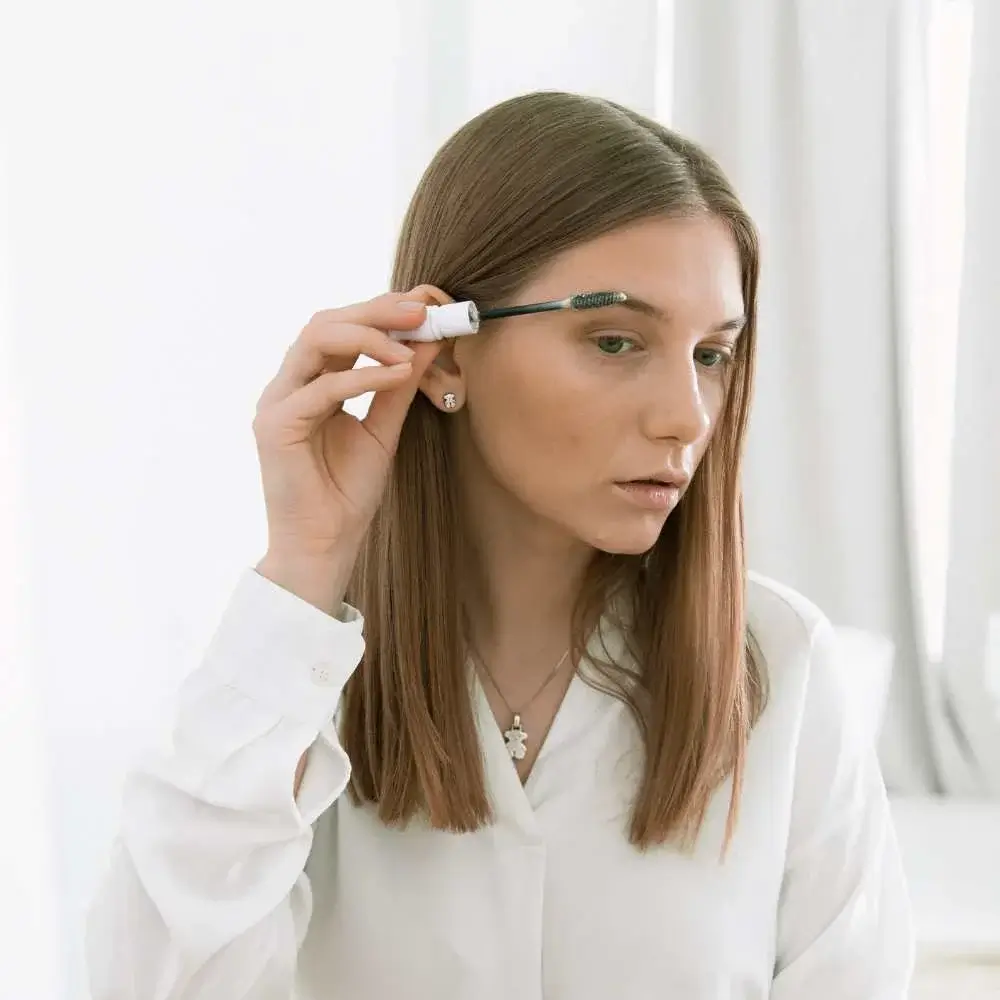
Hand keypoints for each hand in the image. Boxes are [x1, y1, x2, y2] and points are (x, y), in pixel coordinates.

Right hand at [252, 287, 445, 568]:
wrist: (325, 545)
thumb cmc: (348, 492)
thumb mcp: (384, 429)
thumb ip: (400, 385)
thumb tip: (430, 340)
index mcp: (311, 383)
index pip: (342, 329)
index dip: (382, 311)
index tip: (428, 305)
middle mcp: (289, 385)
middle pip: (326, 323)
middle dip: (377, 311)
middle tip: (423, 310)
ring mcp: (277, 402)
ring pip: (316, 340)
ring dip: (369, 335)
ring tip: (412, 343)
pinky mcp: (275, 425)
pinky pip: (323, 387)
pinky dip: (365, 376)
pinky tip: (400, 374)